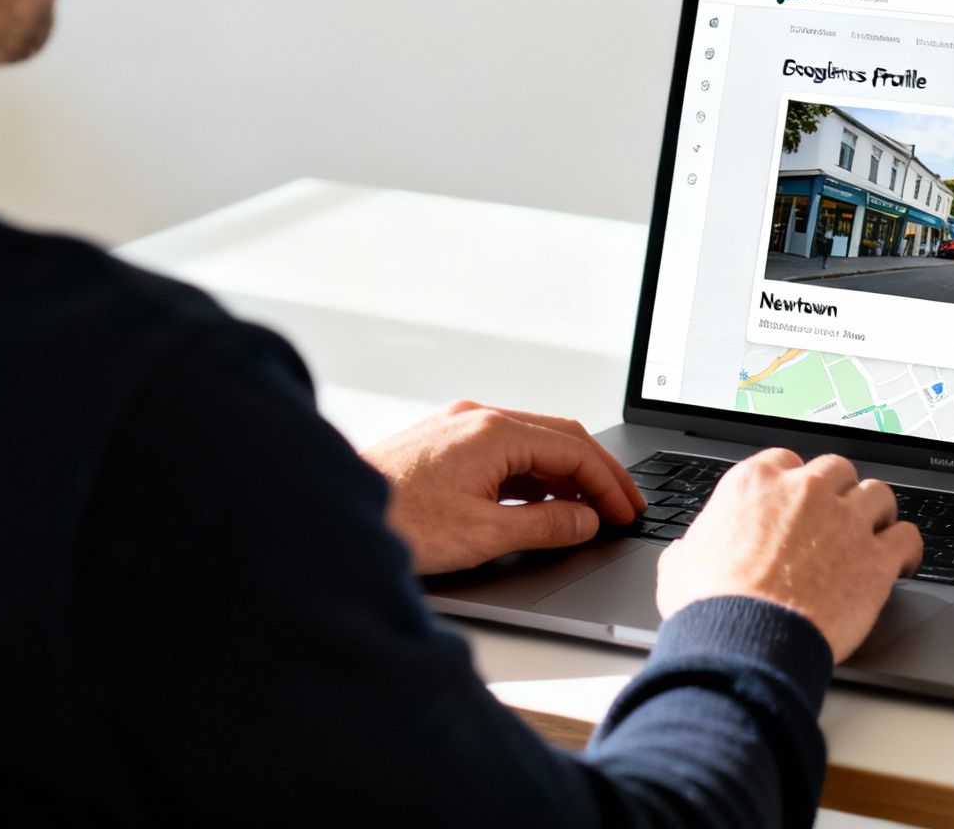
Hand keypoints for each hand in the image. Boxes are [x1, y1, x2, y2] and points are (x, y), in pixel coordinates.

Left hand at [365, 401, 645, 574]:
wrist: (327, 522)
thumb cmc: (395, 523)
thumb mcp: (484, 534)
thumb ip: (546, 525)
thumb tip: (584, 520)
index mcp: (493, 432)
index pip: (573, 450)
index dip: (608, 484)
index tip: (626, 513)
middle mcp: (477, 419)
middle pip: (559, 437)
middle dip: (596, 473)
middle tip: (623, 506)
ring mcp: (458, 428)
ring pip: (531, 443)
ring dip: (564, 474)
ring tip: (587, 511)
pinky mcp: (442, 444)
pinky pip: (504, 451)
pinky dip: (532, 475)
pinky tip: (539, 502)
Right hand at [657, 450, 923, 661]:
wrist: (743, 642)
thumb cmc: (710, 607)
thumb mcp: (680, 564)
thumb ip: (694, 545)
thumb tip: (689, 551)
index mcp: (756, 483)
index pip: (787, 461)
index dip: (796, 484)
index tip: (799, 503)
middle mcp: (805, 491)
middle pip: (838, 470)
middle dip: (839, 492)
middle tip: (837, 519)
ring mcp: (845, 521)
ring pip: (878, 494)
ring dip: (876, 513)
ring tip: (874, 534)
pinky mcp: (876, 559)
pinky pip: (908, 537)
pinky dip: (908, 548)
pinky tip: (903, 562)